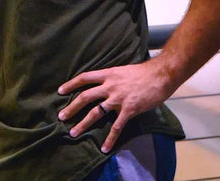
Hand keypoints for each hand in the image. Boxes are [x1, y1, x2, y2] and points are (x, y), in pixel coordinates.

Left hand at [57, 59, 171, 152]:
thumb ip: (110, 78)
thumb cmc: (142, 72)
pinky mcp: (129, 110)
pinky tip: (104, 148)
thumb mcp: (121, 70)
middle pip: (85, 97)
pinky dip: (110, 138)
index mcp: (107, 74)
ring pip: (96, 112)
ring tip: (73, 132)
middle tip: (61, 117)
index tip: (60, 91)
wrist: (159, 75)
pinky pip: (116, 126)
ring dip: (83, 123)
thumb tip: (101, 84)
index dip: (71, 84)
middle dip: (72, 108)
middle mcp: (110, 86)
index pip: (84, 78)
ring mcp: (118, 98)